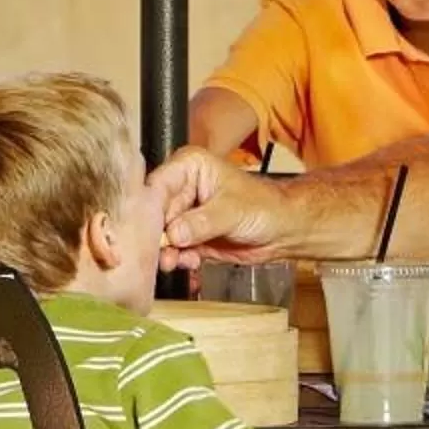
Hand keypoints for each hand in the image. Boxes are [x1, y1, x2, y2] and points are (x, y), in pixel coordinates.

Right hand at [152, 147, 291, 272]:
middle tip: (160, 252)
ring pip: (162, 235)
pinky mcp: (190, 237)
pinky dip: (180, 259)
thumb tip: (174, 233)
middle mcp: (182, 189)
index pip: (157, 185)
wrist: (283, 230)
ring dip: (166, 252)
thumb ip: (201, 222)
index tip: (145, 229)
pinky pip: (175, 250)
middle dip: (156, 236)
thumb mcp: (232, 210)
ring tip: (174, 261)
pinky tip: (192, 261)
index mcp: (189, 167)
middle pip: (154, 213)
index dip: (148, 208)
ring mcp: (185, 214)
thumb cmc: (265, 206)